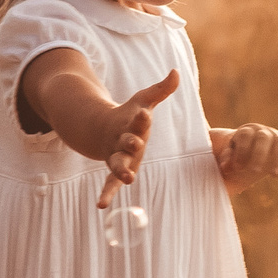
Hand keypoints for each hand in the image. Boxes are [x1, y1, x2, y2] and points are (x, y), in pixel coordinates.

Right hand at [98, 71, 179, 209]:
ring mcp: (118, 155)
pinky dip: (106, 193)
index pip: (137, 120)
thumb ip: (161, 89)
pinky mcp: (116, 169)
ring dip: (122, 171)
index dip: (141, 117)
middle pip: (126, 142)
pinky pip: (109, 183)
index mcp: (131, 123)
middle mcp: (123, 140)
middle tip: (135, 143)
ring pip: (118, 164)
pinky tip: (100, 205)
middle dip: (130, 143)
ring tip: (128, 179)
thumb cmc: (130, 114)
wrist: (102, 128)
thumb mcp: (144, 100)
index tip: (145, 113)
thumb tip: (176, 72)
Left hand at [210, 124, 277, 194]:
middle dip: (259, 154)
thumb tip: (225, 163)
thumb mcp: (218, 155)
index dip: (240, 150)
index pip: (245, 135)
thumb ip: (220, 155)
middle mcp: (263, 133)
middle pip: (264, 137)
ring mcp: (277, 140)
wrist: (242, 161)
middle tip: (254, 171)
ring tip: (274, 175)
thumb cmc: (227, 156)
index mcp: (245, 131)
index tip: (235, 167)